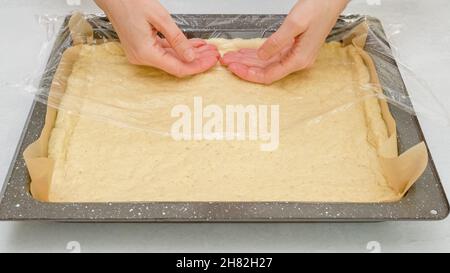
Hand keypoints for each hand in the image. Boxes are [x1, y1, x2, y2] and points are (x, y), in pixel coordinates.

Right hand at [95, 0, 219, 76]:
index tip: (210, 62)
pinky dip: (178, 49)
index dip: (196, 66)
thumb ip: (177, 40)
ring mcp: (140, 55)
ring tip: (206, 49)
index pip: (177, 68)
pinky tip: (192, 45)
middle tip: (213, 55)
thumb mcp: (160, 18)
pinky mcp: (141, 49)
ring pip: (171, 59)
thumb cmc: (130, 2)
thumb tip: (191, 56)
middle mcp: (141, 57)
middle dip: (196, 60)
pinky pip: (163, 52)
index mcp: (145, 52)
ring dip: (189, 54)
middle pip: (175, 65)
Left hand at [221, 0, 348, 83]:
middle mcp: (297, 61)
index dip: (249, 73)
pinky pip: (272, 55)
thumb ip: (277, 42)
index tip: (235, 68)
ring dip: (249, 60)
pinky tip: (246, 52)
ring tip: (232, 57)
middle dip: (245, 66)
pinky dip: (257, 53)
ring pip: (267, 63)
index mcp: (299, 59)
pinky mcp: (294, 47)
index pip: (268, 74)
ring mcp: (296, 55)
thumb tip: (261, 56)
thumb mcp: (294, 24)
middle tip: (227, 61)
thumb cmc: (319, 8)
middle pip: (266, 70)